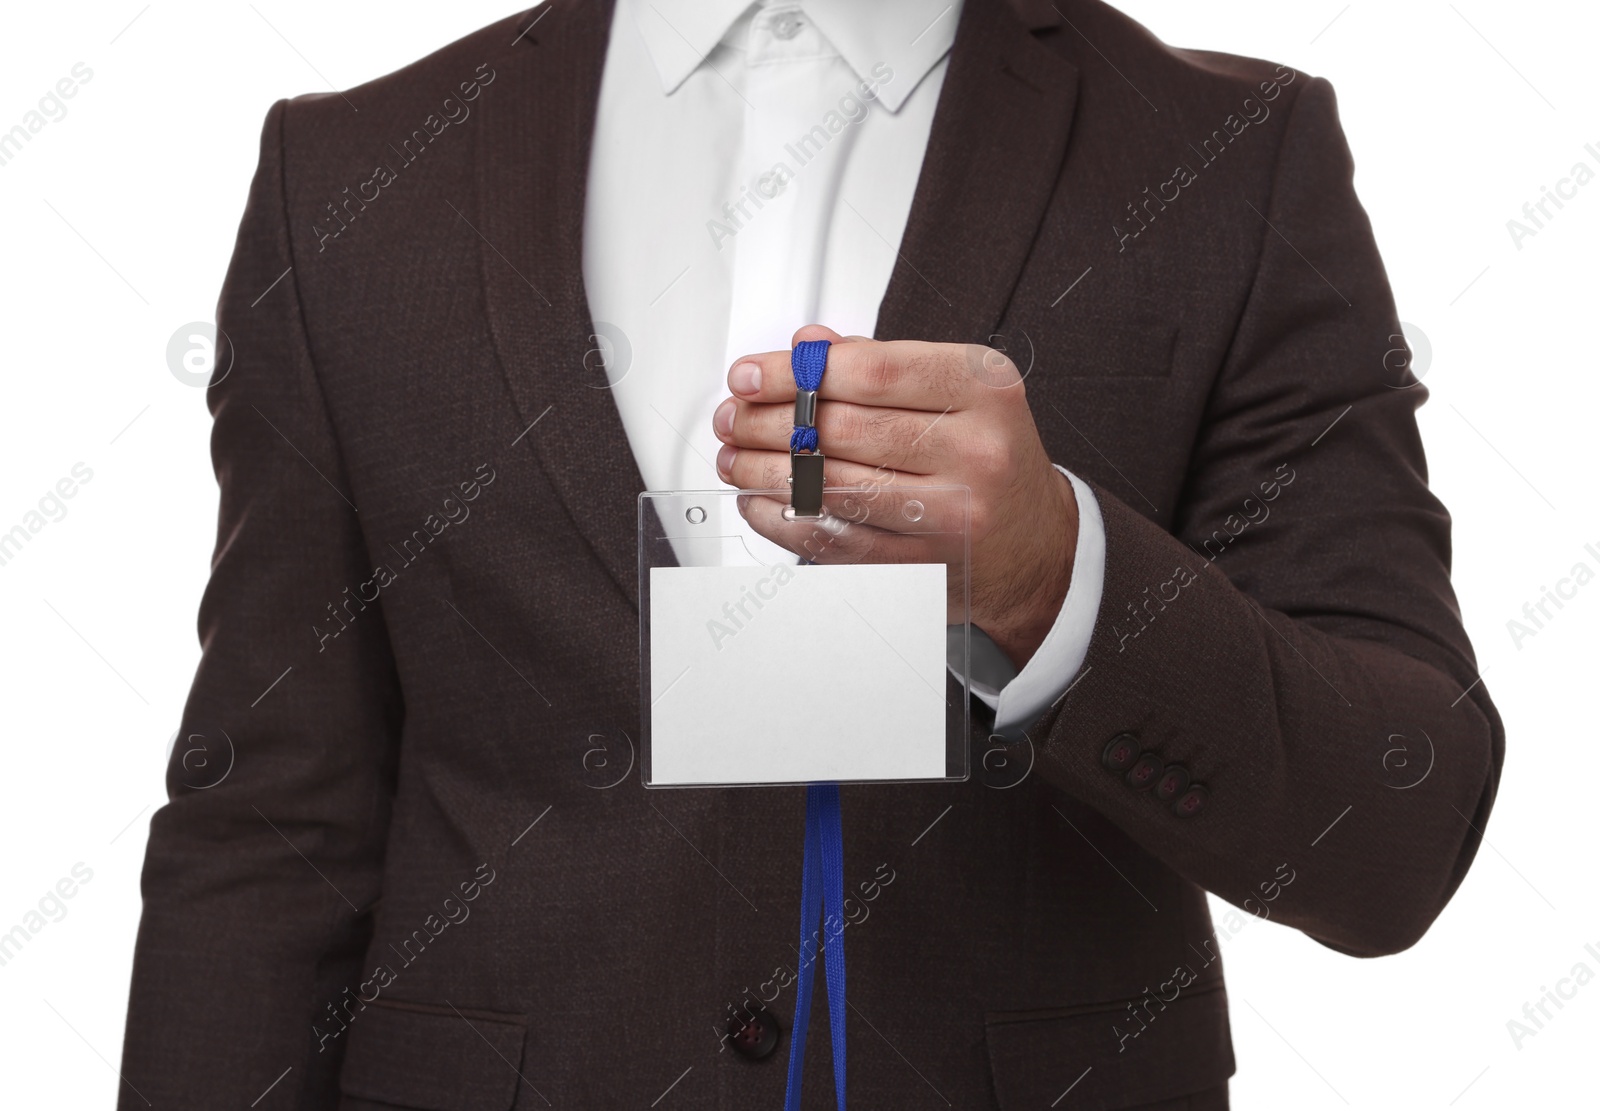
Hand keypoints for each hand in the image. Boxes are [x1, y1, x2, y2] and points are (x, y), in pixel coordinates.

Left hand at [712, 325, 1078, 668]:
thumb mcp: (958, 391)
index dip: (795, 374)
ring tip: (735, 457)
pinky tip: (760, 503)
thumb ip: (880, 363)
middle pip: (844, 430)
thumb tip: (805, 345)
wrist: (1038, 546)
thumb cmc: (990, 456)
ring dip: (766, 471)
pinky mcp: (927, 563)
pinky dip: (785, 522)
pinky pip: (838, 542)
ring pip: (834, 487)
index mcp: (984, 388)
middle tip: (732, 417)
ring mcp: (954, 513)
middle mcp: (977, 449)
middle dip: (769, 422)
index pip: (870, 371)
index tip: (749, 375)